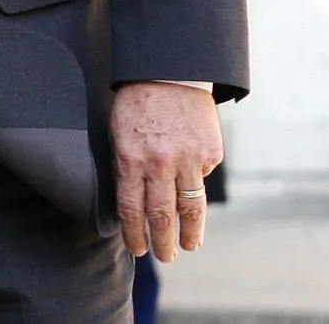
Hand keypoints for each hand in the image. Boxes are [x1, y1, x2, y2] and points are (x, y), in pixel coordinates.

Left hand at [112, 81, 223, 261]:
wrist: (169, 72)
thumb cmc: (136, 103)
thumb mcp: (119, 132)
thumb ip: (129, 167)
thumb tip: (137, 202)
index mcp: (130, 159)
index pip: (131, 209)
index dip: (134, 234)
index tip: (137, 250)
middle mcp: (160, 163)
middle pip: (162, 215)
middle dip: (163, 242)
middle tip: (165, 257)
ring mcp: (189, 159)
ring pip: (191, 207)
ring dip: (190, 232)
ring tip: (188, 246)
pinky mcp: (210, 152)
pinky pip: (202, 177)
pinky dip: (196, 184)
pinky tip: (192, 183)